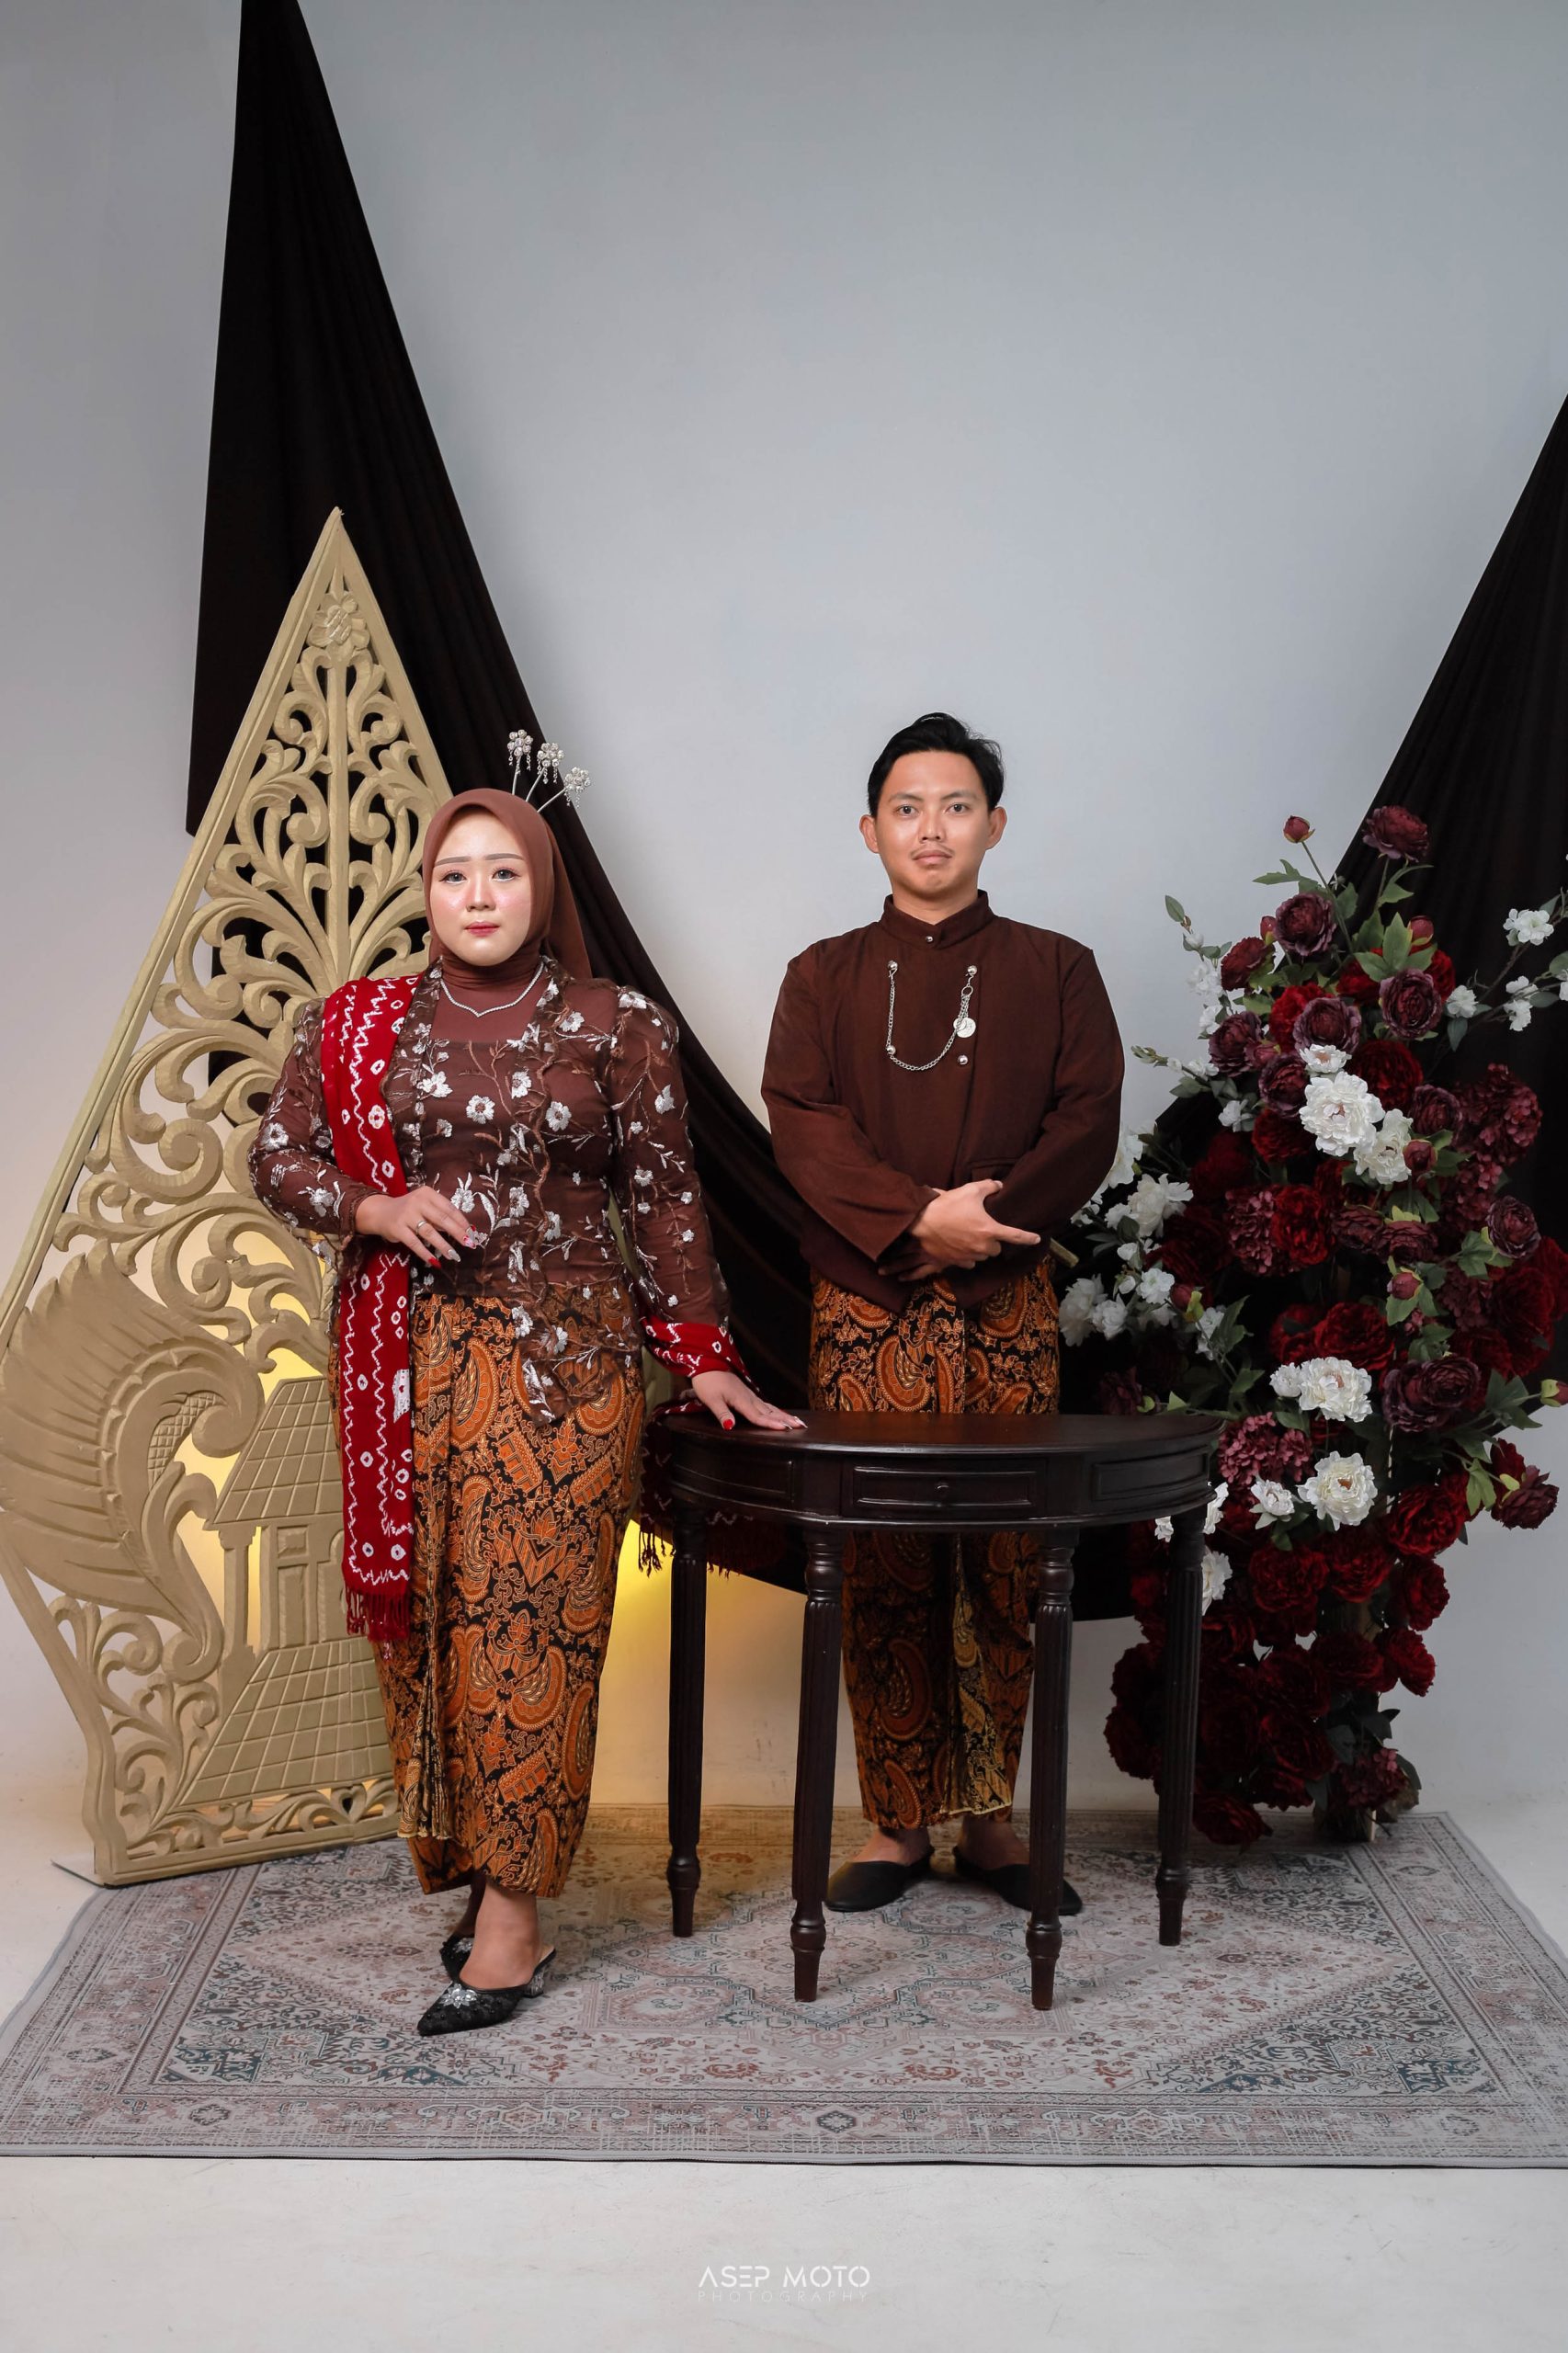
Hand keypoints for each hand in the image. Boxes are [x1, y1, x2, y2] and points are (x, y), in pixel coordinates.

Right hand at [354, 1184, 480, 1266]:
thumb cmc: (409, 1210)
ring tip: (454, 1255)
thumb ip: (441, 1215)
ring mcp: (406, 1215)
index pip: (449, 1208)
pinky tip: (435, 1261)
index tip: (473, 1233)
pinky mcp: (397, 1228)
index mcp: (427, 1193)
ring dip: (443, 1245)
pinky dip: (425, 1253)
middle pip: (442, 1219)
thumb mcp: (425, 1206)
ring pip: (429, 1232)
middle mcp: (417, 1201)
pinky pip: (415, 1243)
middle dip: (458, 1233)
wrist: (380, 1212)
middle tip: (469, 1244)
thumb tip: (466, 1230)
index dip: (462, 1222)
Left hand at [689, 1370, 803, 1432]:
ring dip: (784, 1415)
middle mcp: (749, 1398)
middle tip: (801, 1426)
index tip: (785, 1428)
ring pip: (770, 1408)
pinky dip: (776, 1410)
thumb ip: (722, 1413)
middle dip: (785, 1419)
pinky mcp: (748, 1394)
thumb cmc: (707, 1383)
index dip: (771, 1424)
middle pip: (770, 1412)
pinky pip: (766, 1404)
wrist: (708, 1365)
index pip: (758, 1416)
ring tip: (797, 1421)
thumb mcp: (711, 1399)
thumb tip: (730, 1426)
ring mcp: (750, 1395)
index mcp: (741, 1400)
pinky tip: (781, 1413)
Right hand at [908, 1179, 1039, 1270]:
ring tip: (971, 1237)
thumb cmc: (947, 1205)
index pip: (1016, 1236)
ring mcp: (968, 1256)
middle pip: (996, 1249)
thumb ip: (989, 1187)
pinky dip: (968, 1256)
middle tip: (984, 1230)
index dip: (1028, 1237)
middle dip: (993, 1242)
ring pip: (982, 1257)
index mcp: (989, 1230)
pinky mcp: (955, 1262)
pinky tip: (961, 1248)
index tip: (1037, 1239)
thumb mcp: (970, 1190)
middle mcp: (982, 1247)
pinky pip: (968, 1263)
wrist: (921, 1221)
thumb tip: (999, 1185)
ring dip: (981, 1249)